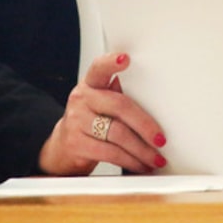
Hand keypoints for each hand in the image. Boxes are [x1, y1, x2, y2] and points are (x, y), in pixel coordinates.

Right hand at [37, 52, 167, 174]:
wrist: (62, 147)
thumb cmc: (91, 120)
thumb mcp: (101, 101)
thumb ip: (120, 93)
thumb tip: (154, 95)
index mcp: (91, 83)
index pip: (100, 68)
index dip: (112, 62)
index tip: (125, 58)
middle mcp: (81, 98)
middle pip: (119, 106)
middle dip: (145, 125)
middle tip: (160, 139)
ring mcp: (77, 121)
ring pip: (117, 134)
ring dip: (141, 150)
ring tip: (156, 157)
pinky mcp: (76, 144)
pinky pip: (110, 153)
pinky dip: (130, 161)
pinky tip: (140, 165)